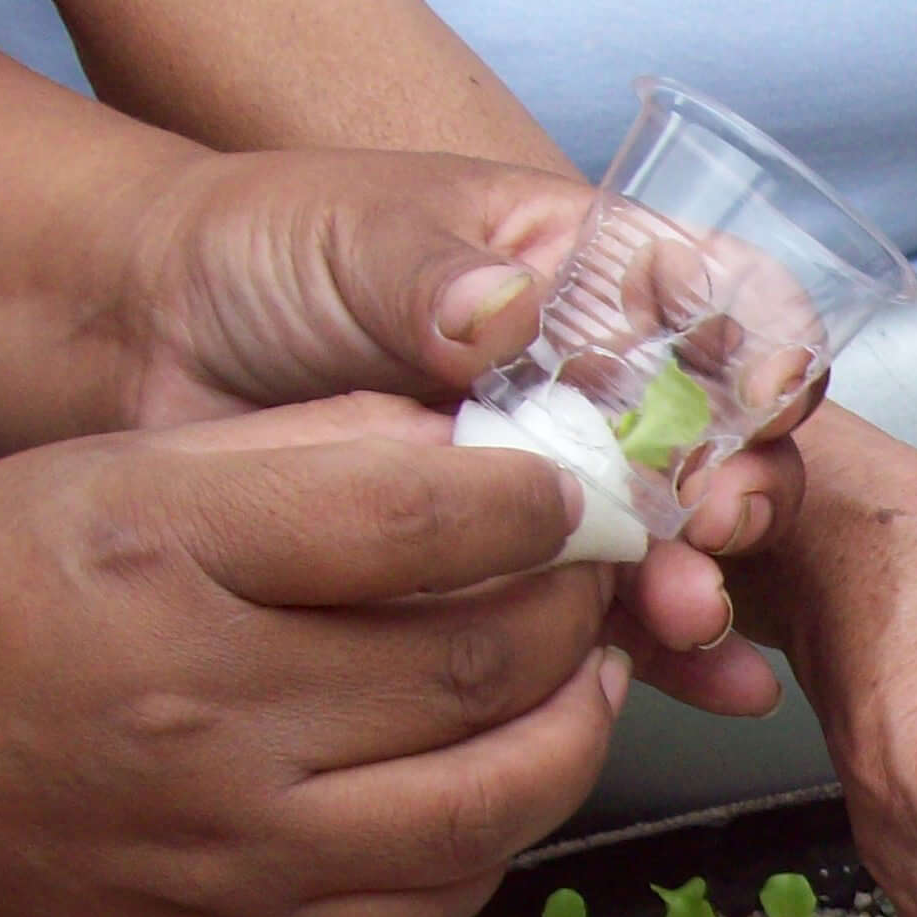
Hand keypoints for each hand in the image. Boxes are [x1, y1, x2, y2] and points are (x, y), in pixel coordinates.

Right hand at [0, 395, 626, 916]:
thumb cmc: (2, 591)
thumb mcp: (129, 466)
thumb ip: (318, 448)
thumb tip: (486, 447)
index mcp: (172, 562)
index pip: (417, 524)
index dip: (539, 503)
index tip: (574, 490)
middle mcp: (213, 715)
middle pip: (484, 665)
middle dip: (579, 609)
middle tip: (598, 576)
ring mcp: (246, 842)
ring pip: (498, 799)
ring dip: (578, 727)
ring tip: (587, 670)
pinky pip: (444, 898)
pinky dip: (507, 832)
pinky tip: (506, 770)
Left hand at [124, 146, 807, 712]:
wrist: (152, 344)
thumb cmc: (266, 254)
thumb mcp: (355, 234)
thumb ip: (433, 275)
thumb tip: (502, 311)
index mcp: (592, 272)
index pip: (723, 301)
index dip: (764, 344)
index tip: (761, 393)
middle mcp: (605, 380)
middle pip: (726, 435)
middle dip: (739, 483)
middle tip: (711, 520)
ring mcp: (568, 480)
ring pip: (680, 536)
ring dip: (702, 578)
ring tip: (688, 612)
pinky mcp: (520, 570)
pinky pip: (616, 614)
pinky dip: (673, 653)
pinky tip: (717, 682)